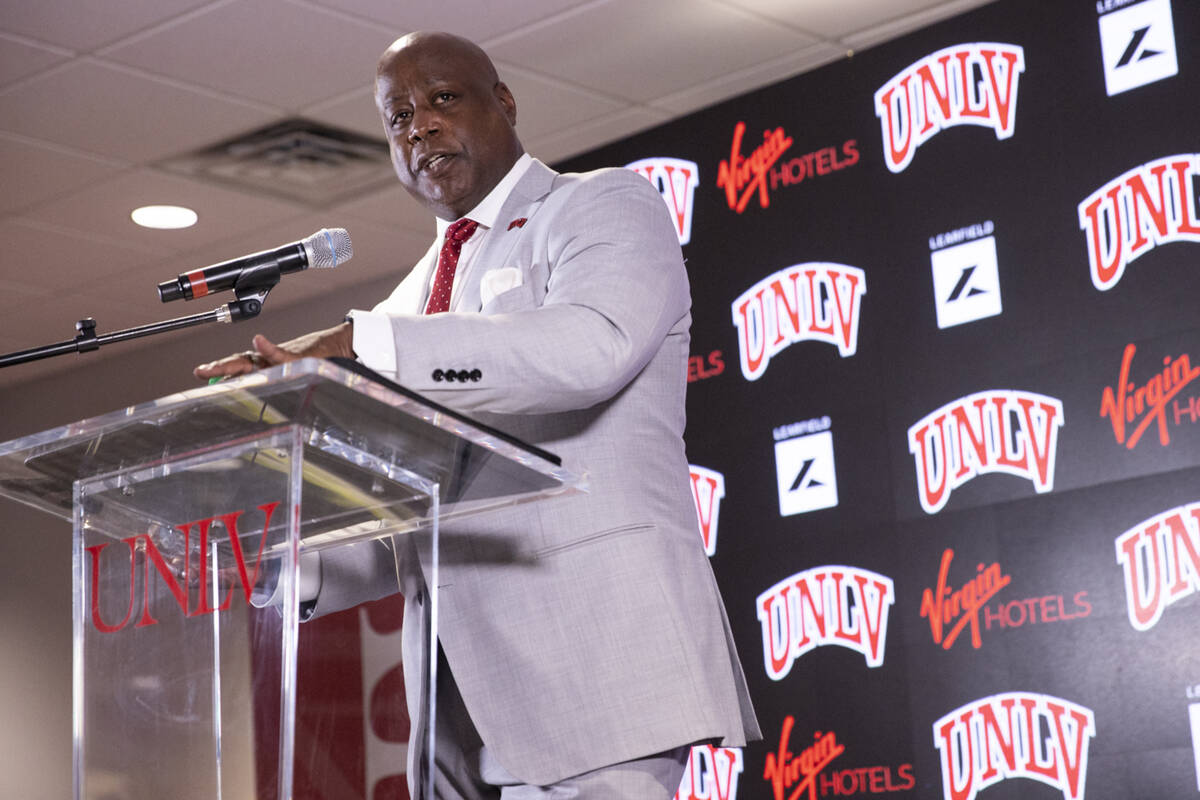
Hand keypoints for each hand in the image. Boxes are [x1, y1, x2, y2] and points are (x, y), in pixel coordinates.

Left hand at [193, 322, 354, 380]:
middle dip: (220, 368)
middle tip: (201, 372)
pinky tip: (259, 341)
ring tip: (215, 368)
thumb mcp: (292, 368)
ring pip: (253, 360)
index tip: (199, 372)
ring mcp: (280, 358)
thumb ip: (272, 374)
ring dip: (234, 363)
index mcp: (266, 363)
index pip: (237, 366)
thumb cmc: (316, 357)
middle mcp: (269, 359)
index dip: (218, 369)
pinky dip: (270, 348)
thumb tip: (249, 387)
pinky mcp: (297, 356)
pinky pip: (282, 354)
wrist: (338, 344)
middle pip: (239, 362)